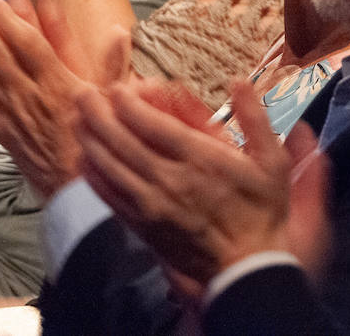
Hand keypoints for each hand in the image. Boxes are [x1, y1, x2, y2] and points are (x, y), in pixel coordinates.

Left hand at [0, 0, 109, 198]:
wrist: (79, 190)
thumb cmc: (99, 143)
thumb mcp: (113, 101)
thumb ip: (114, 64)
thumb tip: (119, 30)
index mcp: (58, 85)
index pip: (29, 45)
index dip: (10, 21)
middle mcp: (30, 96)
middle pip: (0, 55)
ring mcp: (13, 115)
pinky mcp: (4, 133)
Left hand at [76, 79, 331, 287]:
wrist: (248, 267)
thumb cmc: (262, 210)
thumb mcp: (273, 161)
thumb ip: (255, 118)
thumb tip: (238, 81)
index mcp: (199, 157)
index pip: (151, 123)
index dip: (127, 102)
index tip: (116, 86)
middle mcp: (170, 178)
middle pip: (122, 140)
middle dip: (98, 112)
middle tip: (84, 93)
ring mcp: (153, 204)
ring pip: (110, 166)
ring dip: (90, 139)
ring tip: (76, 118)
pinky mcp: (144, 226)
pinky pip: (111, 197)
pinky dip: (93, 176)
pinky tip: (83, 161)